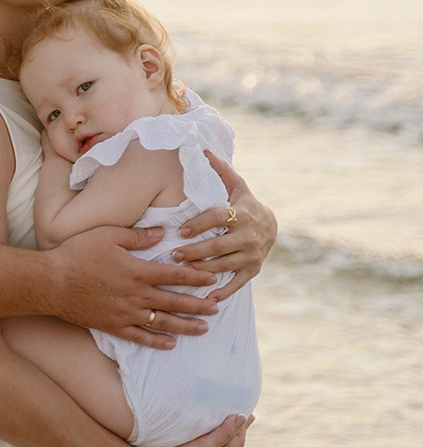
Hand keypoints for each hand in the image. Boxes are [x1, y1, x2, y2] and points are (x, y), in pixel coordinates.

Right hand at [49, 225, 218, 345]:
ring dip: (185, 326)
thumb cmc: (78, 253)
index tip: (213, 280)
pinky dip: (157, 342)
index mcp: (138, 271)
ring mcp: (126, 313)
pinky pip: (141, 338)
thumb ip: (138, 236)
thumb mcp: (108, 235)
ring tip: (203, 328)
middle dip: (199, 305)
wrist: (52, 282)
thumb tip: (162, 233)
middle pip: (175, 301)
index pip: (175, 275)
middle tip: (217, 308)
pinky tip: (171, 344)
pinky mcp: (113, 326)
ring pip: (163, 322)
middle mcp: (137, 295)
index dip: (196, 277)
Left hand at [172, 153, 277, 301]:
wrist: (272, 227)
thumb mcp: (237, 186)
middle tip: (174, 254)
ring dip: (203, 270)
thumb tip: (202, 149)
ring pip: (224, 265)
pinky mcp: (253, 270)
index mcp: (242, 214)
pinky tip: (206, 296)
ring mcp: (252, 255)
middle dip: (195, 251)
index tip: (181, 230)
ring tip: (181, 271)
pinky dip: (222, 291)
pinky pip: (236, 283)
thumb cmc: (245, 204)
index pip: (218, 218)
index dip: (199, 224)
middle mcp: (249, 236)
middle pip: (218, 245)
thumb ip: (220, 170)